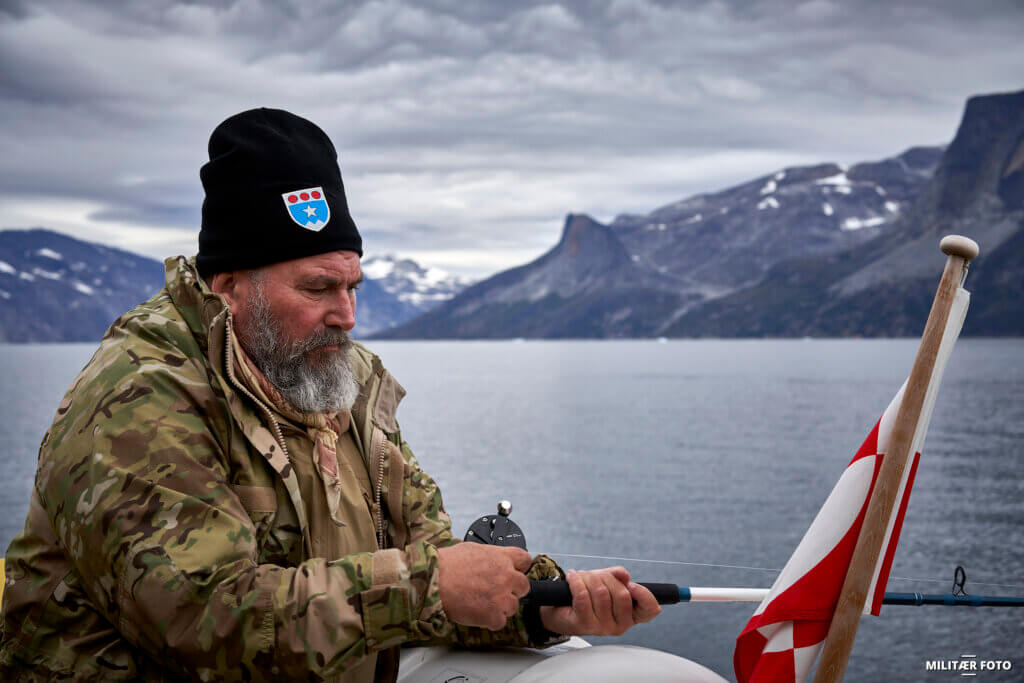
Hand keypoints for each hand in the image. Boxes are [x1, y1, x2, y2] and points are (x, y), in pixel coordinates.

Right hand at [437, 543, 531, 629]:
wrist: (434, 581)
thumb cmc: (447, 564)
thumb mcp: (472, 549)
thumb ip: (490, 555)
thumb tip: (493, 559)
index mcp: (502, 557)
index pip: (525, 560)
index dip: (519, 568)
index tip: (513, 572)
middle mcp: (506, 576)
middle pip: (524, 586)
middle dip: (512, 590)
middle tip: (495, 592)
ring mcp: (501, 597)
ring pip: (513, 607)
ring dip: (501, 607)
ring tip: (482, 604)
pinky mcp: (494, 615)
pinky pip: (500, 622)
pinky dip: (490, 621)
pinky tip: (477, 613)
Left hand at [538, 567, 660, 635]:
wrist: (559, 609)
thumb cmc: (587, 596)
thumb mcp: (606, 582)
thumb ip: (618, 577)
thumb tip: (624, 575)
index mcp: (630, 616)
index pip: (650, 609)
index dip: (644, 594)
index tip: (631, 584)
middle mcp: (619, 626)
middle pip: (622, 594)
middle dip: (606, 577)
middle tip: (594, 575)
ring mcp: (602, 627)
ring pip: (601, 592)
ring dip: (588, 577)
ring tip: (581, 577)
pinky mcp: (584, 624)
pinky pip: (583, 595)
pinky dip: (576, 581)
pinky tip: (572, 577)